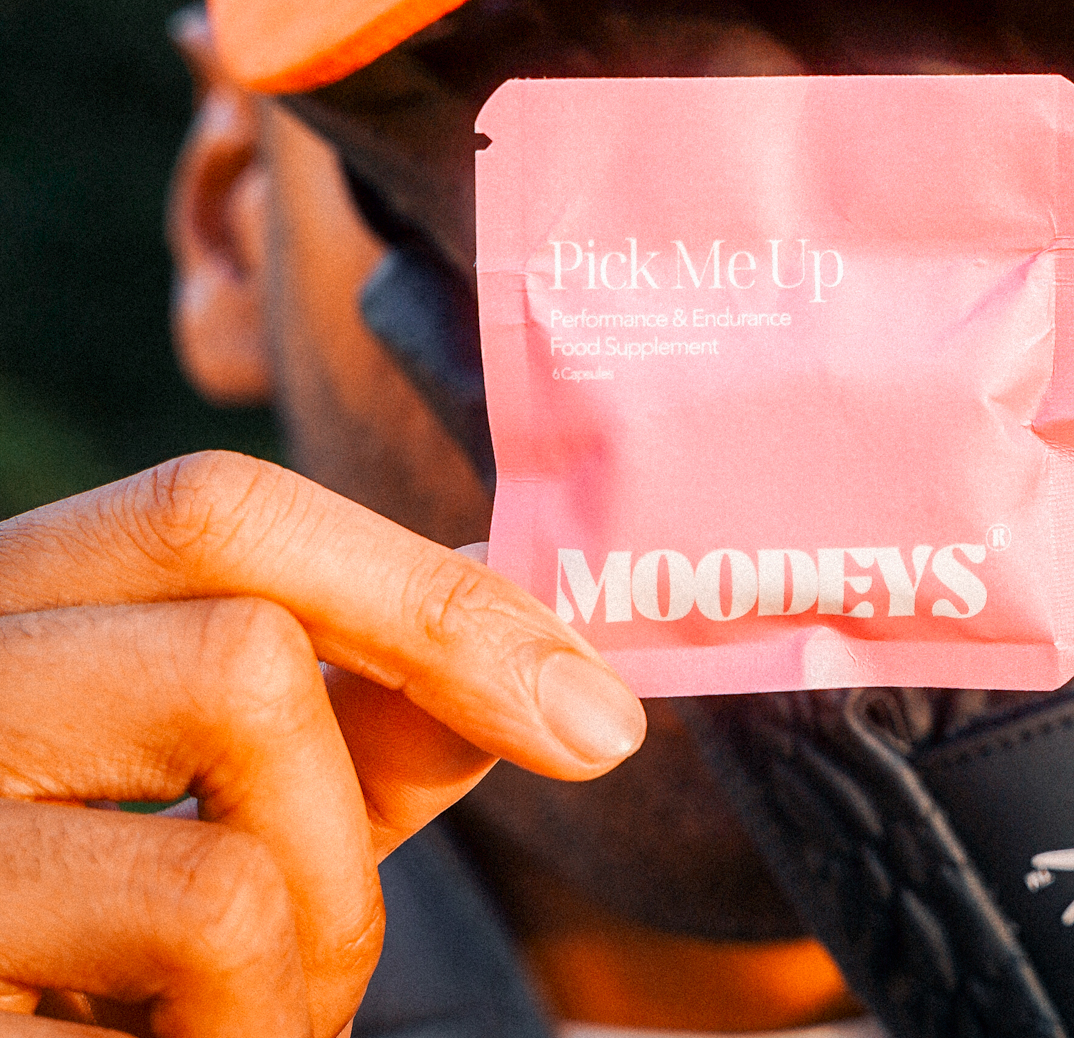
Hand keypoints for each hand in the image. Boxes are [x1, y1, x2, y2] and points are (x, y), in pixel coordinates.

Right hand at [0, 452, 645, 1036]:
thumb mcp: (215, 801)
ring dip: (303, 981)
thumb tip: (551, 655)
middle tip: (325, 960)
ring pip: (226, 876)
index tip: (594, 713)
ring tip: (232, 1026)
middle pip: (243, 661)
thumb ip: (362, 723)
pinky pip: (178, 999)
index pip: (220, 510)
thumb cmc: (82, 936)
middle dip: (352, 832)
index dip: (431, 596)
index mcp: (9, 604)